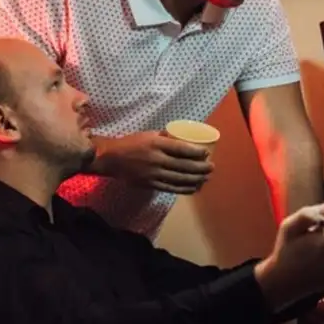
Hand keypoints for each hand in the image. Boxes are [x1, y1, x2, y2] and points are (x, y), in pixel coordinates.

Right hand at [94, 132, 212, 193]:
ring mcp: (153, 174)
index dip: (196, 152)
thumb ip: (165, 137)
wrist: (111, 159)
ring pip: (179, 178)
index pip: (181, 149)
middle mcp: (156, 159)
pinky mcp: (150, 184)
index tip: (207, 153)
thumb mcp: (148, 134)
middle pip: (183, 165)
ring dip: (196, 179)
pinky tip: (194, 188)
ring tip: (206, 178)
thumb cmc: (131, 143)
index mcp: (156, 144)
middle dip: (200, 168)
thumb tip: (182, 137)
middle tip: (211, 167)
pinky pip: (171, 188)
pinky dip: (184, 189)